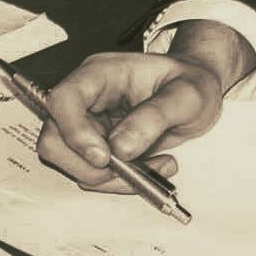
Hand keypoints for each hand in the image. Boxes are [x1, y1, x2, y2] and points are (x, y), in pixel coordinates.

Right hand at [36, 49, 230, 190]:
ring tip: (157, 166)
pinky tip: (152, 167)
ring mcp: (89, 124)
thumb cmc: (193, 82)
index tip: (104, 157)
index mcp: (101, 73)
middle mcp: (87, 98)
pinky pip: (93, 174)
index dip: (74, 132)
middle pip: (55, 140)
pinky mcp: (97, 146)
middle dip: (90, 166)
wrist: (200, 93)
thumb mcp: (188, 94)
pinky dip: (120, 181)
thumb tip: (121, 148)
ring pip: (72, 164)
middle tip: (132, 169)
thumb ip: (155, 116)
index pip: (63, 100)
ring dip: (111, 178)